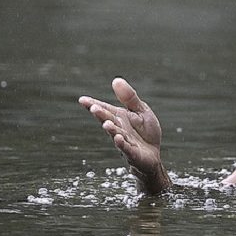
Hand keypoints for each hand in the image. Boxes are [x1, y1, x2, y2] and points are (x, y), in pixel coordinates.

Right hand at [79, 78, 169, 193]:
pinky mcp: (133, 153)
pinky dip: (122, 144)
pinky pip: (127, 148)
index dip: (94, 104)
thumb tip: (116, 80)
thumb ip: (129, 98)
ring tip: (106, 123)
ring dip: (111, 129)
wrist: (153, 155)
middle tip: (93, 108)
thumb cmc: (145, 132)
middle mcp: (119, 129)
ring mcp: (124, 142)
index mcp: (119, 117)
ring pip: (116, 134)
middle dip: (102, 115)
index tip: (82, 100)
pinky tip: (118, 138)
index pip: (105, 109)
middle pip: (109, 120)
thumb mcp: (141, 111)